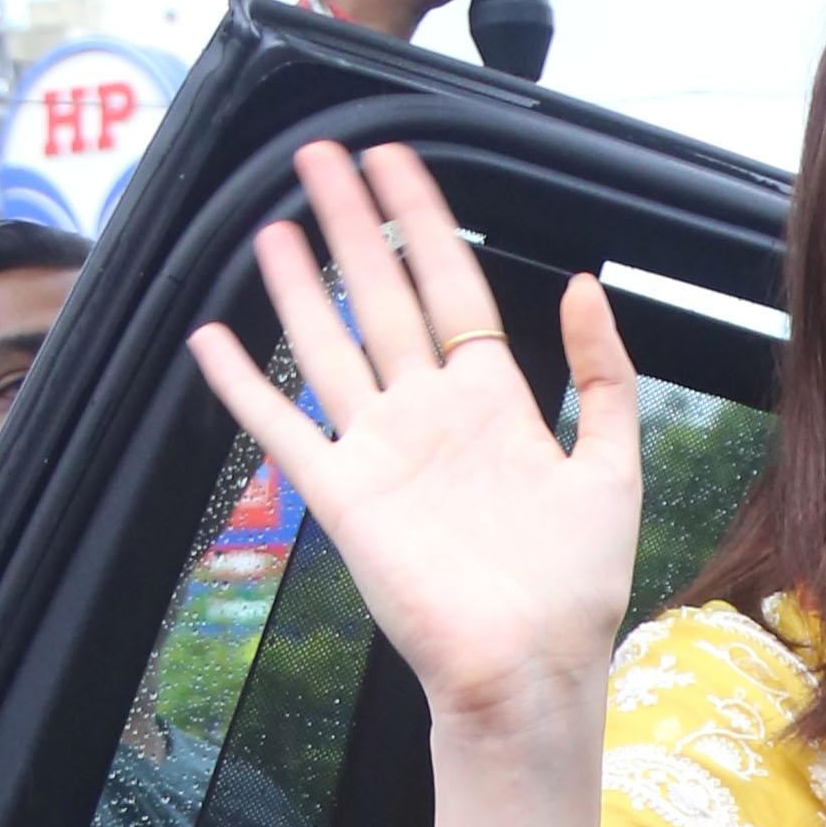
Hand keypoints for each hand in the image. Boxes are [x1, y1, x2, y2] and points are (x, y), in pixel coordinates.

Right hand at [187, 140, 641, 749]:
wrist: (527, 670)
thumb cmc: (575, 588)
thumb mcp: (612, 470)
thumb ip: (603, 376)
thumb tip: (581, 285)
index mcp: (495, 404)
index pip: (452, 289)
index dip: (423, 224)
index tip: (398, 163)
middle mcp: (430, 416)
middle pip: (383, 297)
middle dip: (353, 225)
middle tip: (322, 156)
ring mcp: (382, 453)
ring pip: (330, 345)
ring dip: (299, 284)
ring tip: (274, 222)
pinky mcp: (343, 498)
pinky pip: (283, 428)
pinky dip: (244, 385)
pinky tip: (213, 337)